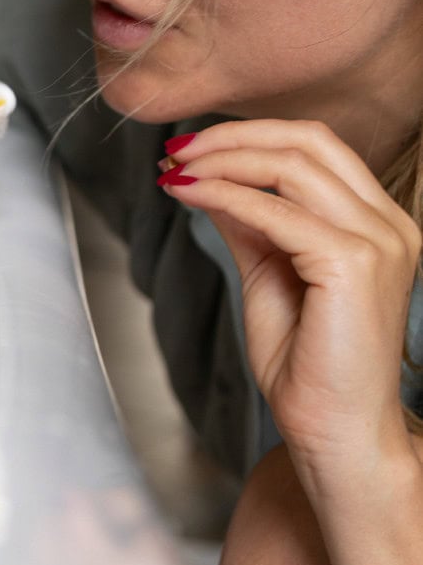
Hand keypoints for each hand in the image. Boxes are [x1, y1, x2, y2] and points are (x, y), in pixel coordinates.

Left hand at [160, 120, 421, 470]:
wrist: (333, 428)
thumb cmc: (306, 364)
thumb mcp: (269, 273)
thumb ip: (250, 224)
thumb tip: (209, 180)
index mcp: (377, 222)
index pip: (316, 147)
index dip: (247, 136)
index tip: (188, 149)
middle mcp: (389, 224)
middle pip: (308, 141)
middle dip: (231, 137)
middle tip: (174, 151)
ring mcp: (379, 242)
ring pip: (292, 166)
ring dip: (222, 160)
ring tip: (174, 171)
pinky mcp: (354, 265)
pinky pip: (277, 213)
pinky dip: (224, 195)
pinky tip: (188, 195)